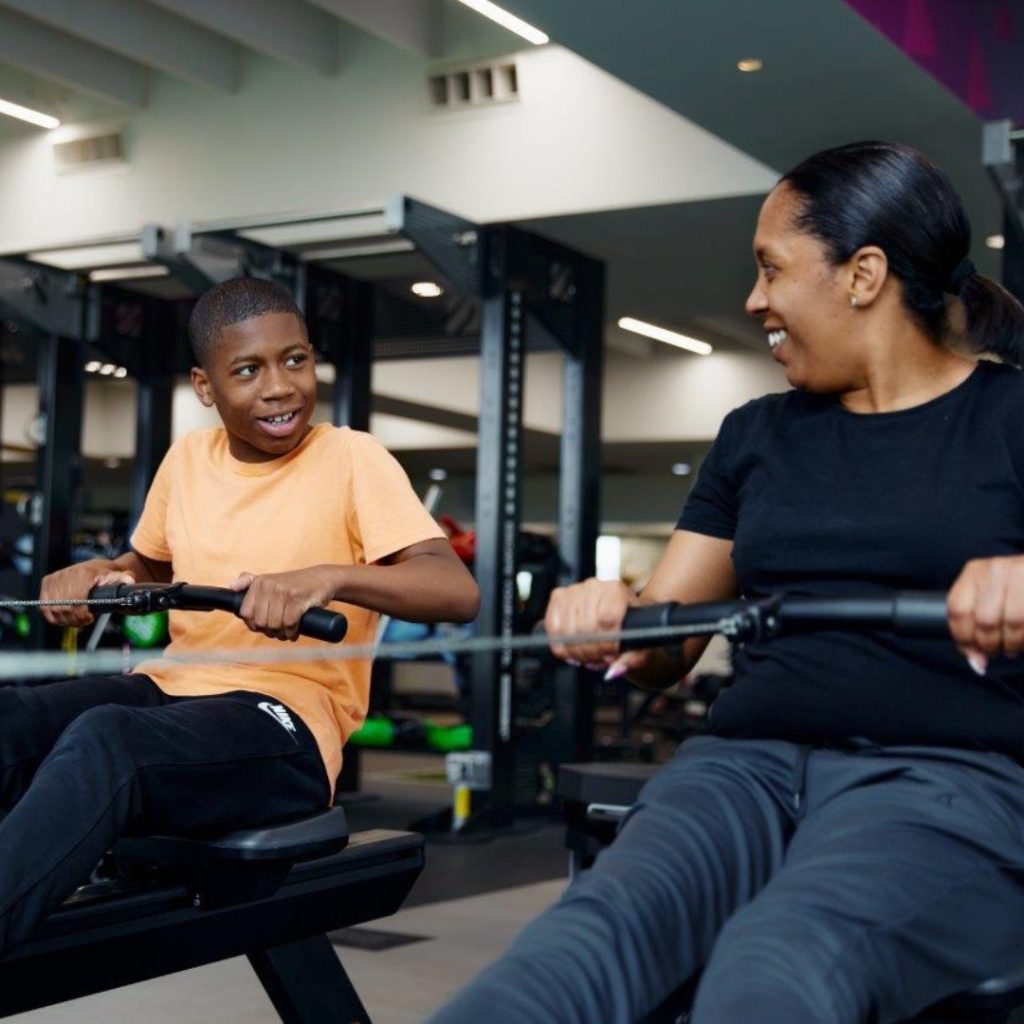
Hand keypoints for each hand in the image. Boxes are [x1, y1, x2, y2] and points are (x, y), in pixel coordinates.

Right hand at [39, 561, 132, 628]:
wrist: (97, 567)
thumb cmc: (108, 574)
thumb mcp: (119, 576)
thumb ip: (125, 579)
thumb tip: (130, 580)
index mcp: (83, 574)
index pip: (76, 600)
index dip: (81, 614)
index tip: (89, 619)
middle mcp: (66, 575)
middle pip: (63, 607)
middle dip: (74, 619)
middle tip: (84, 622)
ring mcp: (55, 579)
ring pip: (52, 608)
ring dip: (64, 619)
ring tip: (77, 621)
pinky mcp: (47, 583)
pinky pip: (44, 606)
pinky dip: (53, 616)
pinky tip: (65, 618)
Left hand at [230, 566, 340, 640]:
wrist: (323, 578)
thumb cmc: (296, 584)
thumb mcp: (271, 580)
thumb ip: (250, 581)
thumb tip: (230, 586)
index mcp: (259, 582)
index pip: (246, 613)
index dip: (254, 625)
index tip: (265, 627)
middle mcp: (268, 585)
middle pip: (261, 622)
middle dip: (270, 631)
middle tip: (279, 631)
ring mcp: (283, 591)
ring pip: (274, 624)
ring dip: (282, 634)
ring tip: (287, 632)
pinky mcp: (297, 598)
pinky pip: (289, 623)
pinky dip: (292, 632)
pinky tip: (295, 632)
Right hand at [544, 578, 650, 676]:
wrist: (620, 612)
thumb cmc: (633, 625)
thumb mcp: (643, 641)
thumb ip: (634, 659)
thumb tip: (614, 671)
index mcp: (616, 590)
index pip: (606, 619)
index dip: (606, 644)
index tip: (610, 657)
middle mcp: (594, 586)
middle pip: (585, 626)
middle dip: (591, 652)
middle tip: (598, 661)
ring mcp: (574, 590)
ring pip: (567, 630)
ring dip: (576, 652)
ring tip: (587, 658)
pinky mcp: (558, 597)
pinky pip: (553, 627)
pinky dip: (560, 646)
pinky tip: (571, 652)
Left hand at [947, 555, 1023, 673]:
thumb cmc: (1012, 587)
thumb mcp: (988, 595)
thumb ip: (974, 623)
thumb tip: (976, 663)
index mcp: (974, 571)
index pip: (957, 610)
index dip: (963, 638)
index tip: (971, 651)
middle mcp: (995, 570)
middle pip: (984, 620)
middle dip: (987, 644)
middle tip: (993, 651)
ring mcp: (1019, 575)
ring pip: (1010, 623)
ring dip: (1009, 644)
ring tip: (1010, 647)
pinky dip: (1022, 639)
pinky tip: (1021, 641)